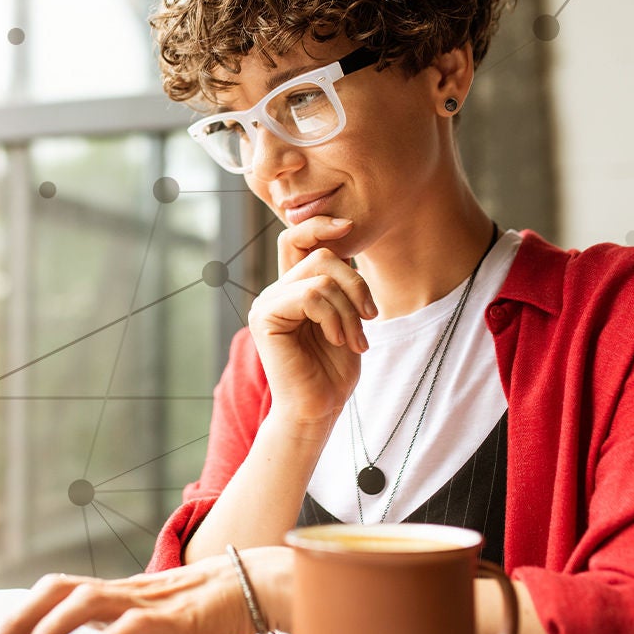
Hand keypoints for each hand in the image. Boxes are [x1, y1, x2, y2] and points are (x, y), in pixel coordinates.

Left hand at [0, 553, 254, 633]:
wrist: (251, 585)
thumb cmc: (201, 607)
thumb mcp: (145, 618)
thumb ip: (111, 627)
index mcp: (112, 591)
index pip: (51, 593)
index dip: (15, 616)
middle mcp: (121, 590)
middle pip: (55, 590)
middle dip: (16, 622)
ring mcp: (145, 601)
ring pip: (84, 603)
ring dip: (48, 631)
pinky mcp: (172, 618)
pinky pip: (132, 626)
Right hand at [248, 217, 375, 419]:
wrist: (318, 408)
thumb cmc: (333, 370)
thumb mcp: (346, 316)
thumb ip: (340, 282)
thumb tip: (347, 239)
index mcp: (292, 287)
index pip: (297, 238)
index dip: (320, 224)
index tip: (350, 225)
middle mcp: (275, 291)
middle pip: (320, 254)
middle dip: (356, 284)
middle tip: (369, 318)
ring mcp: (266, 302)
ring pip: (320, 276)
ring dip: (349, 308)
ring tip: (353, 339)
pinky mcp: (265, 317)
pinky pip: (310, 295)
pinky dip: (334, 317)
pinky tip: (337, 340)